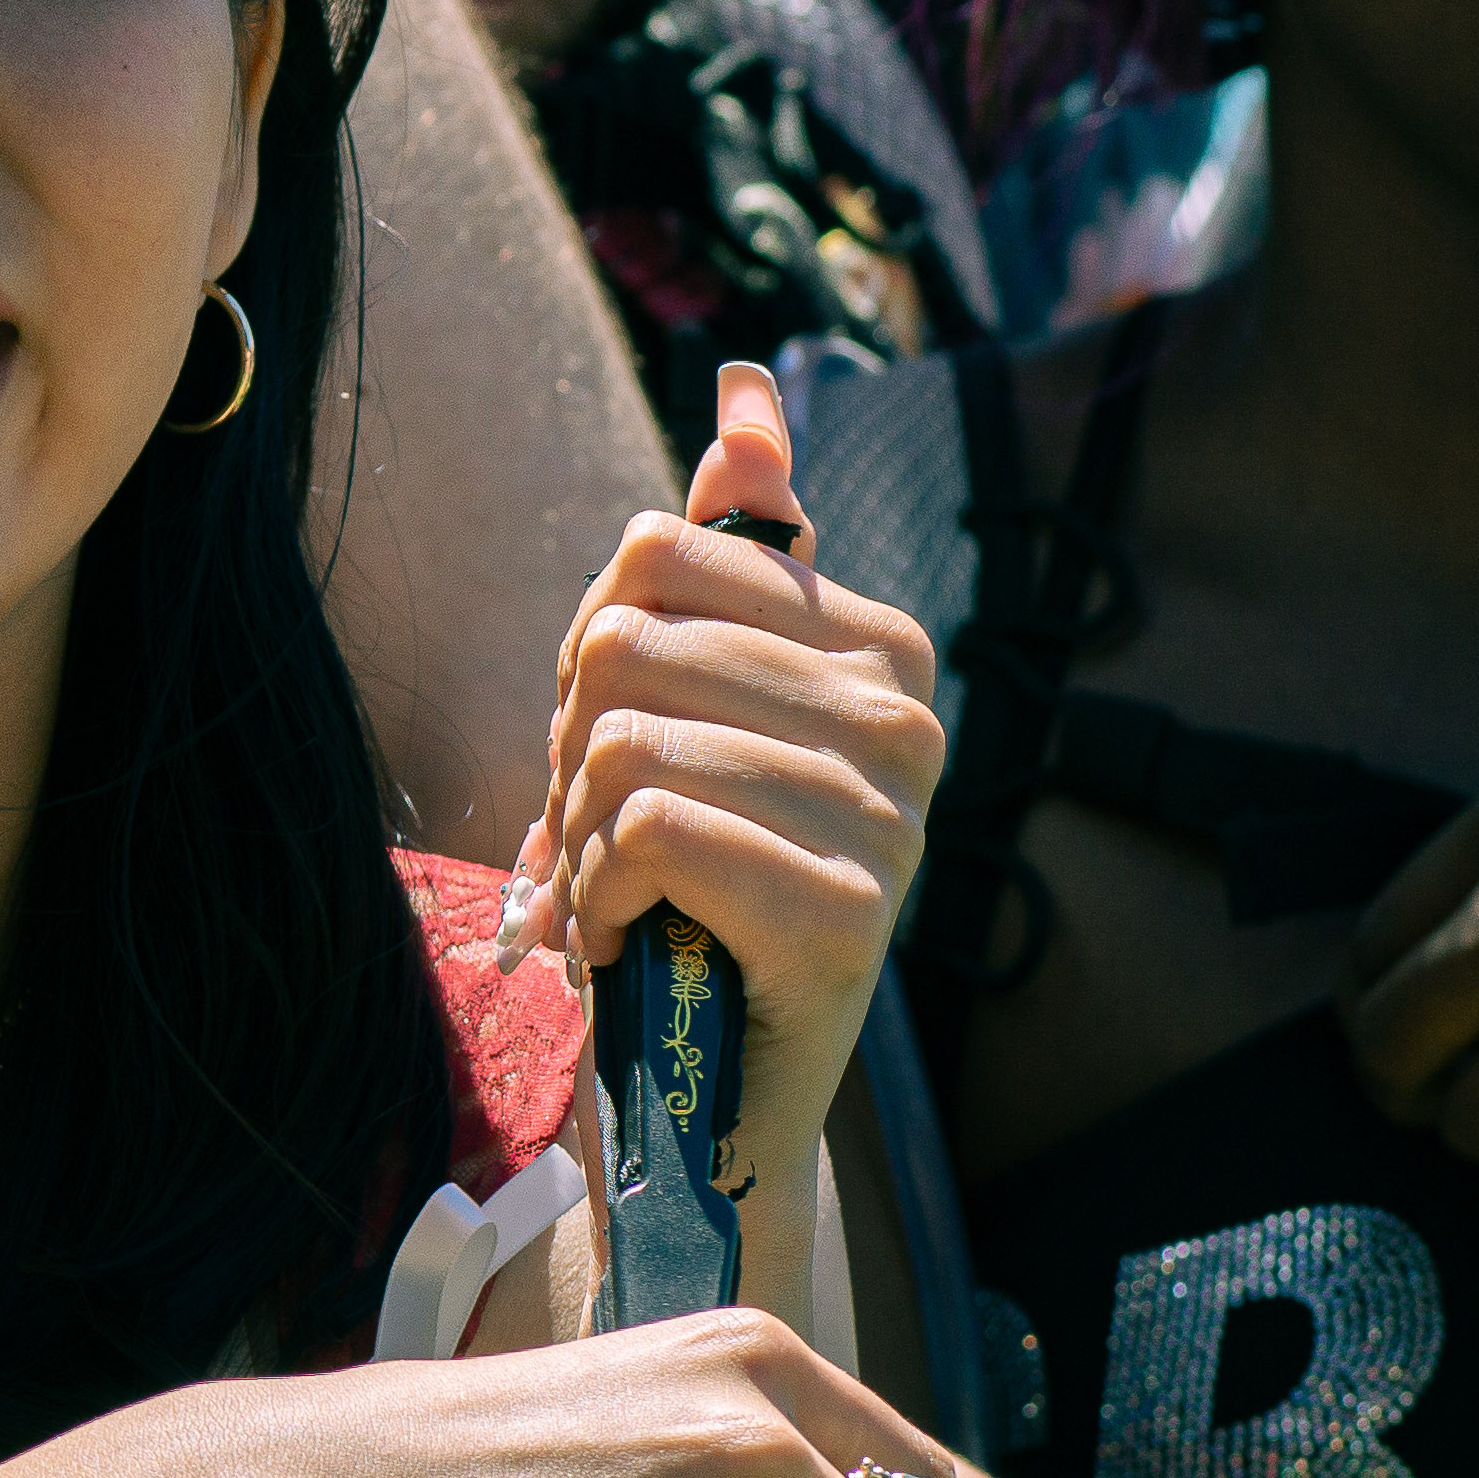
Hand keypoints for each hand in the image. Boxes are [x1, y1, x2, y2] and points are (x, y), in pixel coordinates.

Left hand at [506, 360, 945, 1172]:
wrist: (710, 1087)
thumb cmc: (690, 883)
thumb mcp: (688, 701)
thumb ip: (727, 549)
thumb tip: (747, 390)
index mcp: (878, 643)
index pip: (649, 555)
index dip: (584, 660)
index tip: (618, 751)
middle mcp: (908, 716)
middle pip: (621, 645)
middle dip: (570, 758)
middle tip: (610, 846)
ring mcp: (893, 815)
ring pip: (623, 742)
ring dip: (578, 843)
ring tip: (625, 898)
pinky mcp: (849, 913)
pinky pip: (646, 832)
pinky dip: (599, 898)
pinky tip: (639, 941)